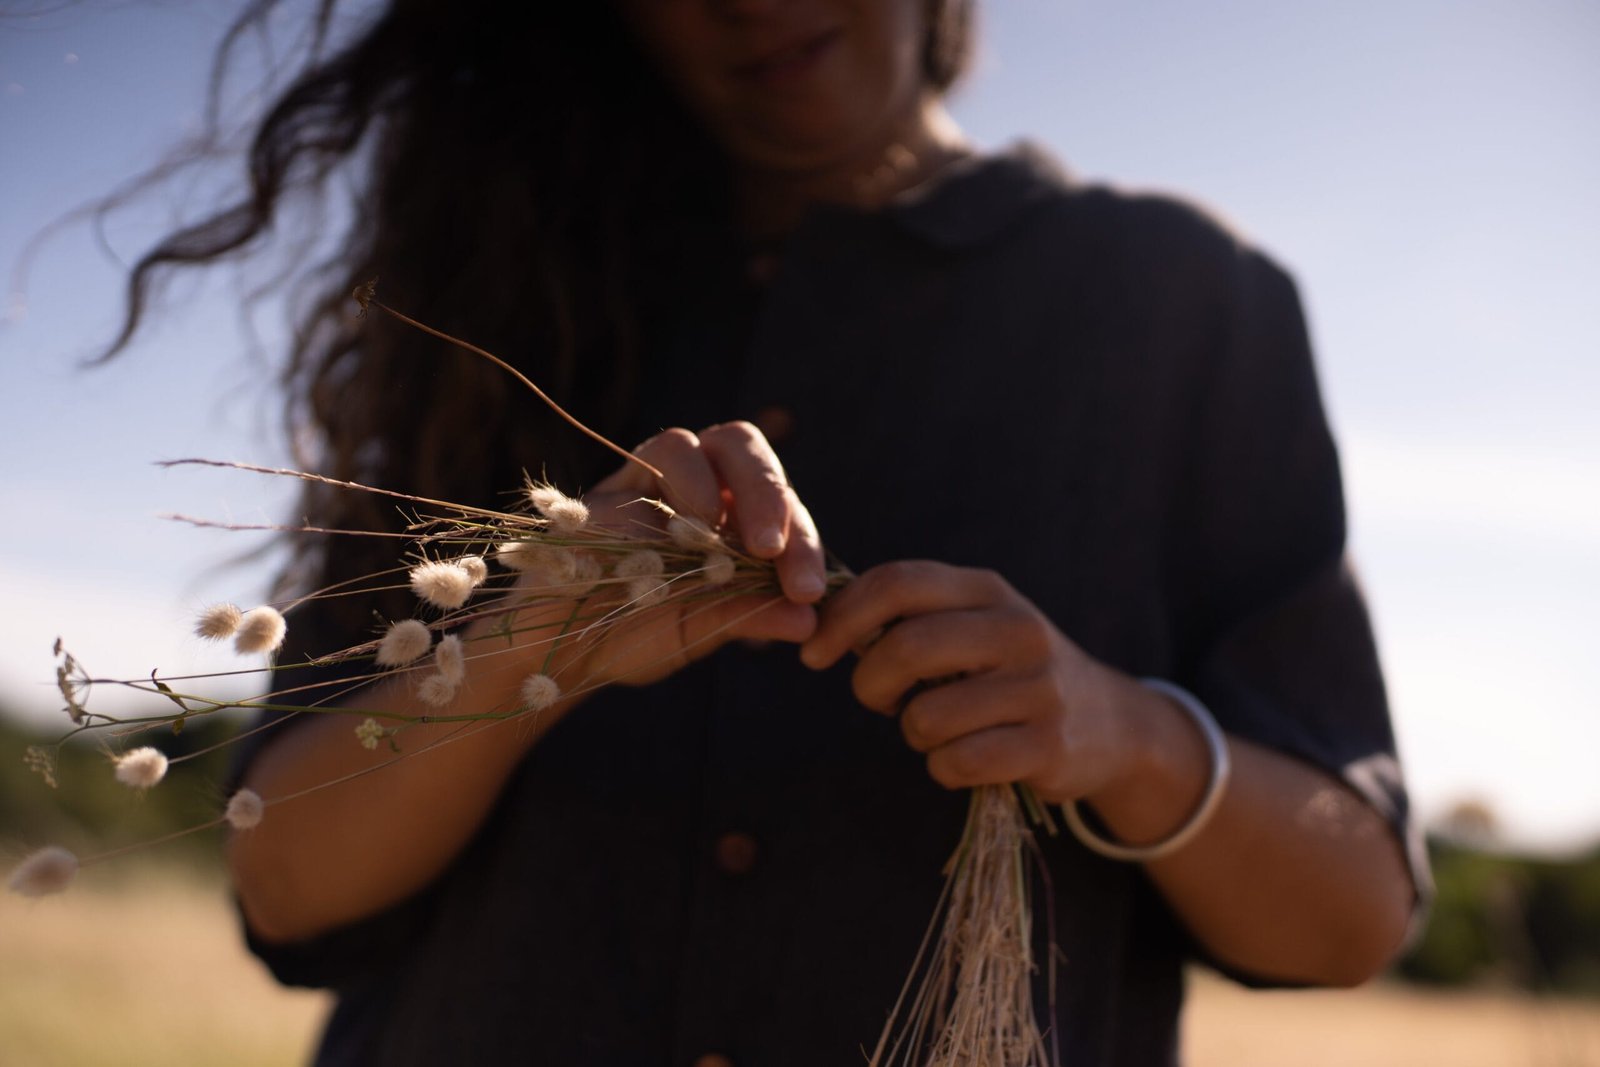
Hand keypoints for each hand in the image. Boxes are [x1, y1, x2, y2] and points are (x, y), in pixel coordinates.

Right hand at [505, 421, 826, 688]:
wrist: (557, 644)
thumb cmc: (635, 633)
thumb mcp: (701, 631)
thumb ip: (750, 618)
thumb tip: (809, 622)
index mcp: (737, 522)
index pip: (786, 513)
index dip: (805, 547)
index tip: (808, 592)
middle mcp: (707, 489)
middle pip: (756, 459)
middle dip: (778, 500)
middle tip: (779, 553)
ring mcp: (665, 479)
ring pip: (717, 442)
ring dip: (745, 486)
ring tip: (751, 545)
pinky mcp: (624, 478)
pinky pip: (667, 452)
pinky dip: (691, 482)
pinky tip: (696, 526)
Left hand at [800, 560, 1139, 802]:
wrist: (1109, 723)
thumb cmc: (1009, 672)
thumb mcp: (973, 624)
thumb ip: (908, 615)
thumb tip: (816, 622)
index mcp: (987, 590)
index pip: (897, 583)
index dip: (841, 617)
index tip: (814, 652)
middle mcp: (1017, 629)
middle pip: (906, 647)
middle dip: (871, 683)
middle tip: (878, 699)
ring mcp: (1038, 687)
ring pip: (926, 717)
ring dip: (914, 733)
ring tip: (938, 729)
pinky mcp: (1048, 745)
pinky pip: (958, 763)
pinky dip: (944, 768)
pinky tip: (965, 758)